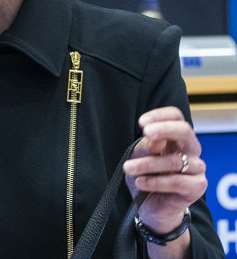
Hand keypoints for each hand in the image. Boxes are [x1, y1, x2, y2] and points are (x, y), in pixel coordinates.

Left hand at [122, 106, 207, 232]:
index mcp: (175, 138)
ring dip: (146, 164)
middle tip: (145, 132)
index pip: (175, 117)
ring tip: (128, 168)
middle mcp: (190, 150)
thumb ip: (146, 147)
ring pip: (174, 161)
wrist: (151, 208)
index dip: (160, 115)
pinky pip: (177, 181)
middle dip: (164, 129)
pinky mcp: (197, 187)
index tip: (142, 122)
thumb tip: (154, 139)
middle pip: (185, 130)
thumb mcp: (139, 158)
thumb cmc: (145, 177)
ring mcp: (196, 168)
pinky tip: (140, 183)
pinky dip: (155, 182)